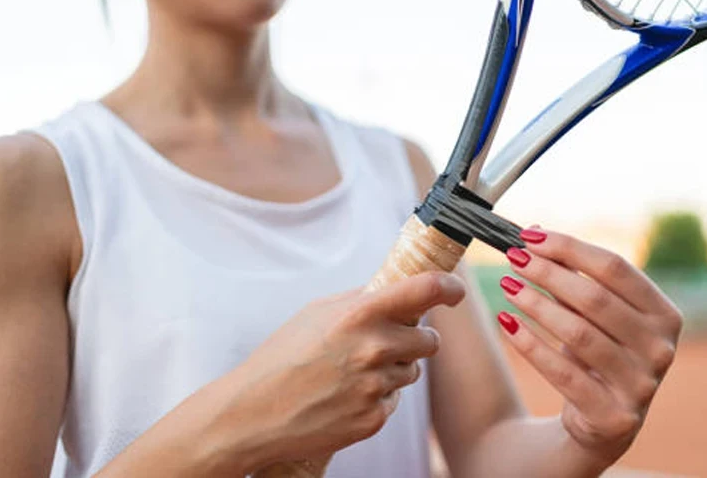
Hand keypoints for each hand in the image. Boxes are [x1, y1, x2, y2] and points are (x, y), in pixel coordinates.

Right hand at [217, 271, 465, 471]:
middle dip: (414, 338)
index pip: (426, 290)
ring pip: (412, 371)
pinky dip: (377, 396)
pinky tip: (345, 396)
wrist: (252, 413)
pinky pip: (394, 400)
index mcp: (361, 314)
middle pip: (429, 339)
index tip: (453, 290)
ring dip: (394, 368)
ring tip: (352, 372)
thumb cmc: (282, 356)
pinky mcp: (375, 419)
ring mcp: (377, 387)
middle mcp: (375, 348)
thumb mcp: (317, 312)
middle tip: (385, 341)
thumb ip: (360, 300)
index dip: (448, 287)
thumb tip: (396, 291)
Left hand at [497, 227, 682, 468]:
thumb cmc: (599, 353)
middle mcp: (660, 349)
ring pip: (578, 334)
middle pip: (595, 298)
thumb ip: (573, 276)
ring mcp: (641, 385)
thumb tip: (534, 232)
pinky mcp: (613, 415)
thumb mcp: (594, 315)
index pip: (615, 268)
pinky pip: (563, 373)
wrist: (604, 423)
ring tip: (507, 285)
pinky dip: (530, 344)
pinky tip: (506, 322)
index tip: (530, 236)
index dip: (569, 247)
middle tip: (513, 258)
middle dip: (548, 273)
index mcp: (664, 315)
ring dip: (536, 305)